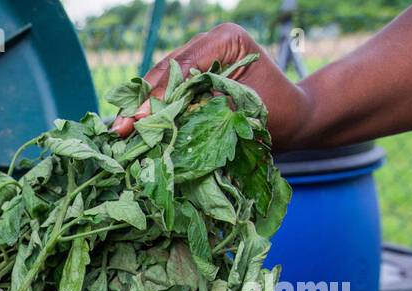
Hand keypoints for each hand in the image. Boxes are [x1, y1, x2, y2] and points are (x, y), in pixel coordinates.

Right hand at [111, 24, 313, 151]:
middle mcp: (209, 40)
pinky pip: (165, 89)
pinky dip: (150, 109)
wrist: (293, 117)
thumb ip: (204, 109)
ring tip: (119, 130)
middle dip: (141, 101)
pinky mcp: (192, 73)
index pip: (183, 66)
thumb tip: (164, 123)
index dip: (158, 96)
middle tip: (119, 128)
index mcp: (226, 39)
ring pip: (160, 79)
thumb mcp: (242, 111)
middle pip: (164, 70)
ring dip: (140, 106)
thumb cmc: (276, 113)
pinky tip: (133, 127)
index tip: (140, 121)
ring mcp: (198, 55)